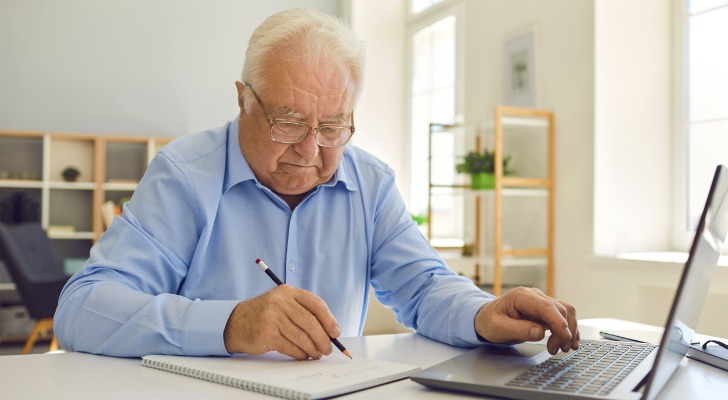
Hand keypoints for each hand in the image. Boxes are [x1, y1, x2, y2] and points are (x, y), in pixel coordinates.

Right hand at [223, 285, 340, 359]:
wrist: (236, 322)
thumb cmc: (265, 314)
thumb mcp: (282, 303)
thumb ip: (303, 311)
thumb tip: (329, 330)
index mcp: (288, 291)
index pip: (316, 304)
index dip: (329, 320)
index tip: (335, 333)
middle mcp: (280, 302)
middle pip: (311, 322)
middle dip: (323, 338)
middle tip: (328, 348)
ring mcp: (273, 317)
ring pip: (302, 337)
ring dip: (313, 349)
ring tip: (317, 354)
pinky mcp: (267, 333)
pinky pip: (291, 347)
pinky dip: (301, 354)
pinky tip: (304, 355)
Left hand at [474, 287, 578, 354]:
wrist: (486, 318)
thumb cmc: (489, 321)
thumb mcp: (497, 327)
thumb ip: (517, 329)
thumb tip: (539, 332)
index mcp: (521, 296)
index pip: (546, 306)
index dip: (558, 321)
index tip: (565, 336)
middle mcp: (534, 296)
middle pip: (560, 310)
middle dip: (562, 332)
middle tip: (554, 349)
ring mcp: (541, 303)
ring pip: (566, 312)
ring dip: (568, 331)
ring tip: (560, 348)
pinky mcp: (546, 311)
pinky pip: (564, 317)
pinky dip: (569, 329)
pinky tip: (569, 342)